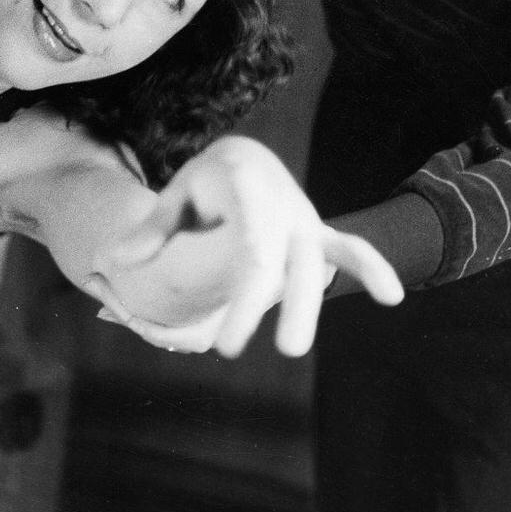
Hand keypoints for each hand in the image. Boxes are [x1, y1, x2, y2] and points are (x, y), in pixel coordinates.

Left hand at [98, 137, 403, 357]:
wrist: (243, 159)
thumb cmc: (202, 185)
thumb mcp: (175, 197)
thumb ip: (151, 229)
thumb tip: (117, 260)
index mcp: (243, 186)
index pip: (249, 252)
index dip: (243, 300)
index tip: (226, 345)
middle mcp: (280, 202)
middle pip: (278, 264)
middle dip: (264, 309)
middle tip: (235, 352)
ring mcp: (301, 219)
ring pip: (316, 262)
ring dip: (308, 305)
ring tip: (294, 350)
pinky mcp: (315, 235)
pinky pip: (348, 249)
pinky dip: (370, 268)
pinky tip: (392, 296)